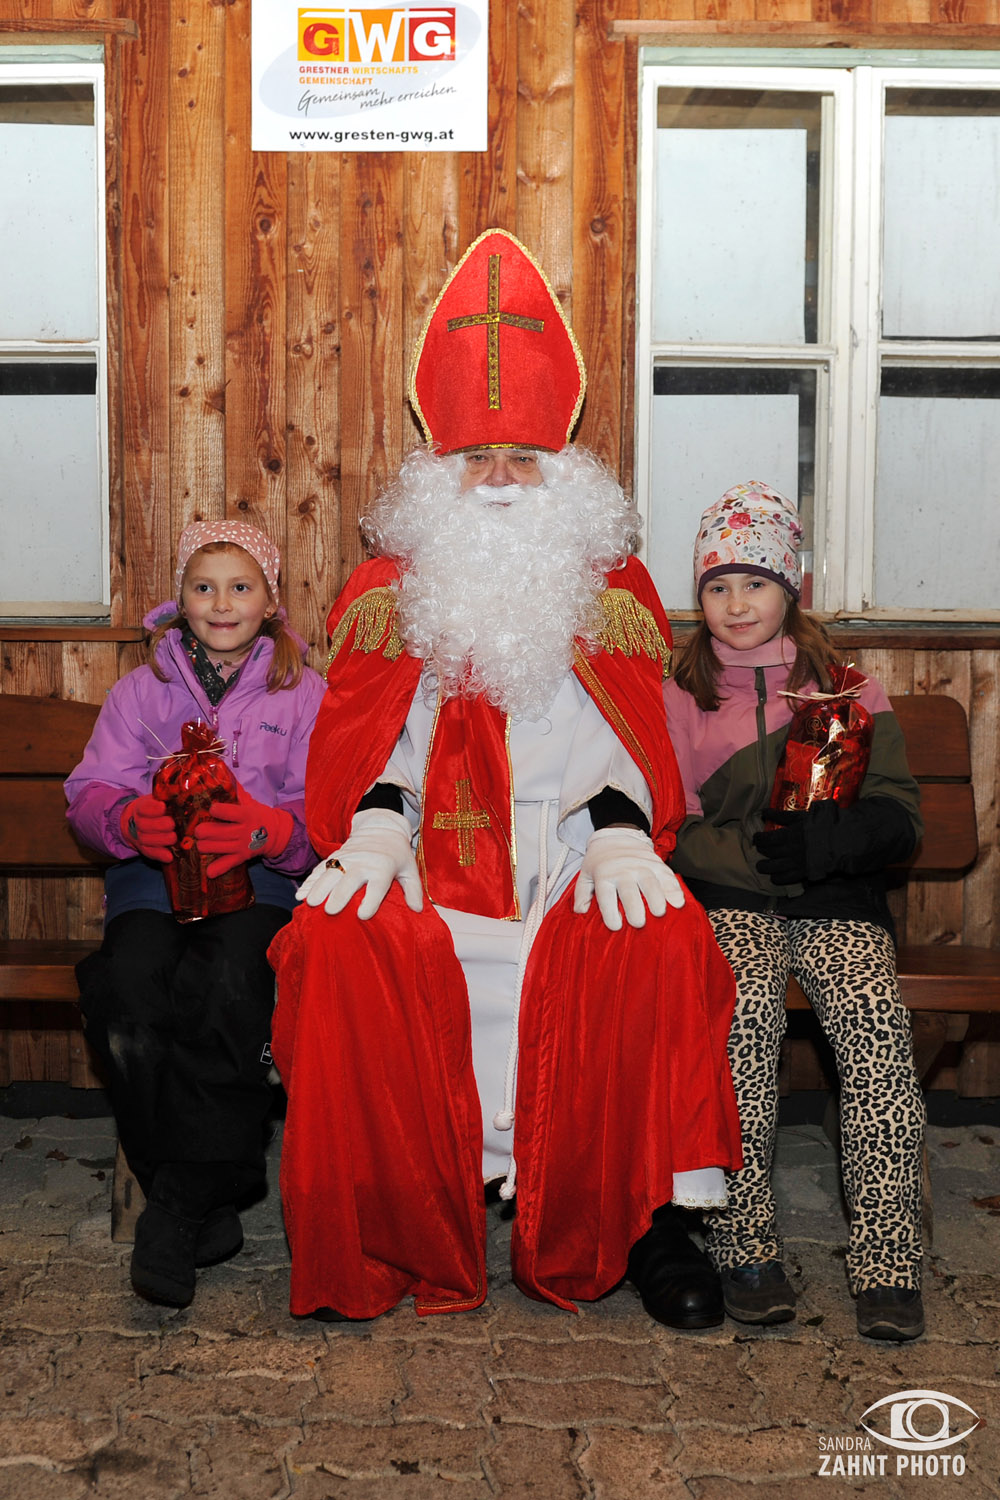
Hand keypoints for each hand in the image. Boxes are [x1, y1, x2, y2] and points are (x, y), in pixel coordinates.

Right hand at [120, 795, 175, 862]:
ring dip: (161, 840)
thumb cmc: (156, 808)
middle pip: (144, 825)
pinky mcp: (144, 848)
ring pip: (146, 839)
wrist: (139, 820)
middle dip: (159, 825)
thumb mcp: (159, 799)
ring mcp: (139, 836)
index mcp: (141, 808)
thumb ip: (168, 798)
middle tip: (172, 824)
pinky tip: (169, 857)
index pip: (143, 808)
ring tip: (174, 838)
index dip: (153, 809)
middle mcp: (138, 822)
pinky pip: (149, 853)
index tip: (163, 807)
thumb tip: (183, 795)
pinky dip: (159, 855)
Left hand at [193, 786, 293, 876]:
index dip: (215, 810)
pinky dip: (217, 869)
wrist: (275, 834)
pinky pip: (227, 865)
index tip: (212, 808)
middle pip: (214, 832)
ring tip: (202, 842)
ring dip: (203, 846)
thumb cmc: (258, 815)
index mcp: (245, 814)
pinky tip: (208, 870)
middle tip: (200, 829)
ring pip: (214, 847)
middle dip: (201, 831)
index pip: (226, 812)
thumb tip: (221, 770)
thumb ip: (235, 790)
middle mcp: (242, 831)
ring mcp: (241, 846)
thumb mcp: (250, 801)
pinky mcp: (241, 858)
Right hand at [296, 808, 422, 919]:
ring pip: (330, 873)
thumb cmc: (397, 856)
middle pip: (349, 879)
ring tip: (310, 903)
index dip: (371, 900)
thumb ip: (414, 890)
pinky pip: (319, 870)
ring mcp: (347, 858)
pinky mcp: (335, 857)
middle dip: (339, 894)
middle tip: (330, 911)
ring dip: (319, 888)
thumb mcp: (410, 869)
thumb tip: (417, 910)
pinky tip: (300, 895)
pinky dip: (309, 882)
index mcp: (383, 867)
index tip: (363, 915)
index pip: (378, 884)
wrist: (381, 829)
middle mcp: (363, 862)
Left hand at [573, 826, 684, 930]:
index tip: (616, 926)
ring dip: (657, 898)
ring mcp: (641, 865)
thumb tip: (581, 912)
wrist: (616, 835)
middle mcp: (623, 870)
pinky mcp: (656, 863)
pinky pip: (667, 876)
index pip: (606, 896)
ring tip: (660, 913)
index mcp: (604, 875)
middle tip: (639, 923)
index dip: (610, 913)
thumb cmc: (600, 862)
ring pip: (651, 883)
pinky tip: (677, 902)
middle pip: (630, 891)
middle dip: (635, 908)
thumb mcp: (585, 875)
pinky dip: (674, 889)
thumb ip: (581, 894)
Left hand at [753, 802, 838, 884]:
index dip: (758, 839)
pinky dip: (777, 879)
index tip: (756, 838)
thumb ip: (782, 816)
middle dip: (761, 851)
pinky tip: (775, 876)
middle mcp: (790, 850)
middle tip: (759, 849)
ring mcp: (796, 863)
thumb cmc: (823, 825)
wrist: (843, 840)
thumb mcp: (802, 816)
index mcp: (789, 835)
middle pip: (768, 853)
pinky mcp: (803, 873)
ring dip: (764, 867)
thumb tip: (764, 811)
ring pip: (773, 868)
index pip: (766, 839)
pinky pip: (786, 879)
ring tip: (761, 866)